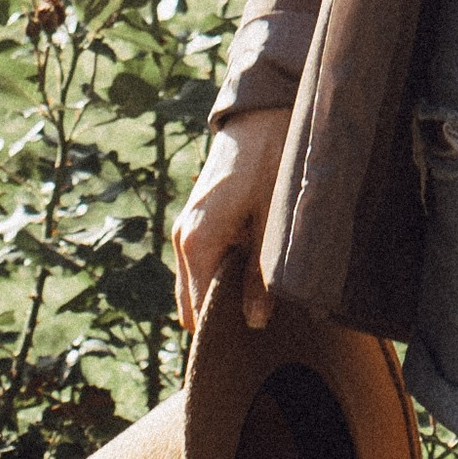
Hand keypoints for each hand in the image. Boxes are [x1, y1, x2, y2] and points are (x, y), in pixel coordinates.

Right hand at [170, 106, 290, 336]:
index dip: (220, 333)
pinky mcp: (199, 217)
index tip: (247, 349)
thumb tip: (255, 322)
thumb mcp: (273, 219)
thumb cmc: (271, 159)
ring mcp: (188, 226)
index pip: (197, 311)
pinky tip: (252, 273)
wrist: (263, 109)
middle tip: (258, 329)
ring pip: (197, 282)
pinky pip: (204, 262)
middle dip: (219, 318)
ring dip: (221, 293)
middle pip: (192, 302)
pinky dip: (221, 273)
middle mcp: (184, 237)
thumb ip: (261, 274)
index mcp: (197, 241)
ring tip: (259, 302)